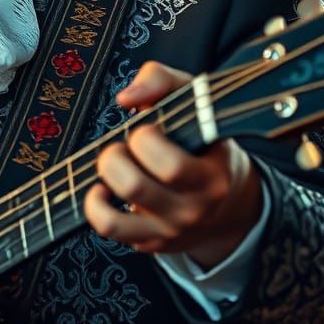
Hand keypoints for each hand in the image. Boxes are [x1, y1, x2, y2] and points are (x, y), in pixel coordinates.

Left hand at [84, 61, 262, 268]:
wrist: (229, 204)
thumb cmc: (203, 141)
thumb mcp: (195, 101)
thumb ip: (161, 80)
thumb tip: (126, 98)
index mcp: (212, 176)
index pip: (172, 166)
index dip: (145, 139)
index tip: (145, 129)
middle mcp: (192, 209)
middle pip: (135, 187)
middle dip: (115, 157)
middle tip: (122, 147)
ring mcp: (169, 231)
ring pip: (113, 220)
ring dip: (101, 183)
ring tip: (112, 166)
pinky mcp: (150, 243)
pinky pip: (110, 229)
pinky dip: (94, 206)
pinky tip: (102, 189)